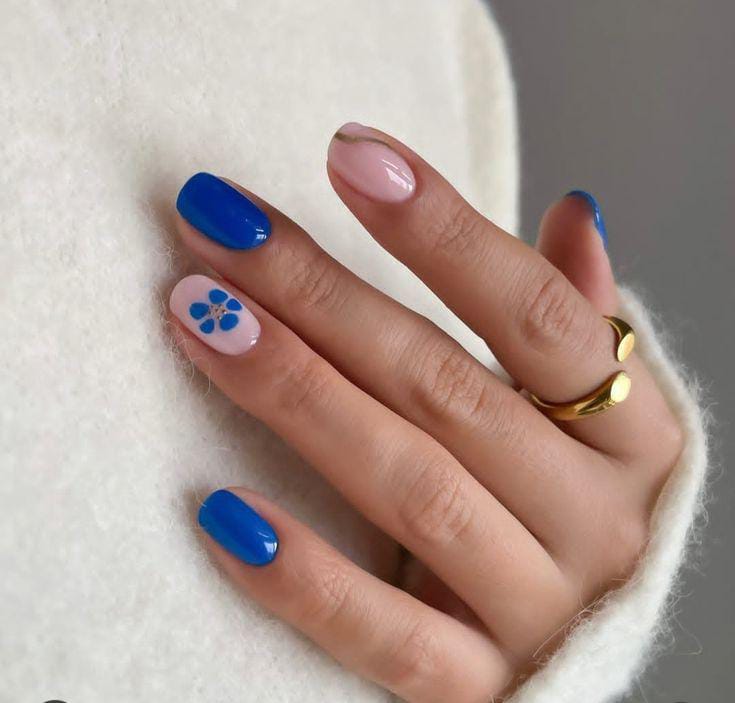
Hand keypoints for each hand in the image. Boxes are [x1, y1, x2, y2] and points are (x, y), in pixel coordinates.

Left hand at [168, 124, 682, 701]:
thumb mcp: (605, 417)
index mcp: (635, 436)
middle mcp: (597, 519)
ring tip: (200, 319)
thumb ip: (579, 326)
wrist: (590, 647)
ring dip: (297, 399)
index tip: (351, 154)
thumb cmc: (573, 502)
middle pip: (445, 389)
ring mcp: (540, 609)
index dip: (446, 231)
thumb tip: (576, 214)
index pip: (537, 315)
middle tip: (222, 229)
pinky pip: (391, 642)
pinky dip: (308, 581)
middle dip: (322, 298)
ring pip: (411, 493)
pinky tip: (224, 514)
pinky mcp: (482, 689)